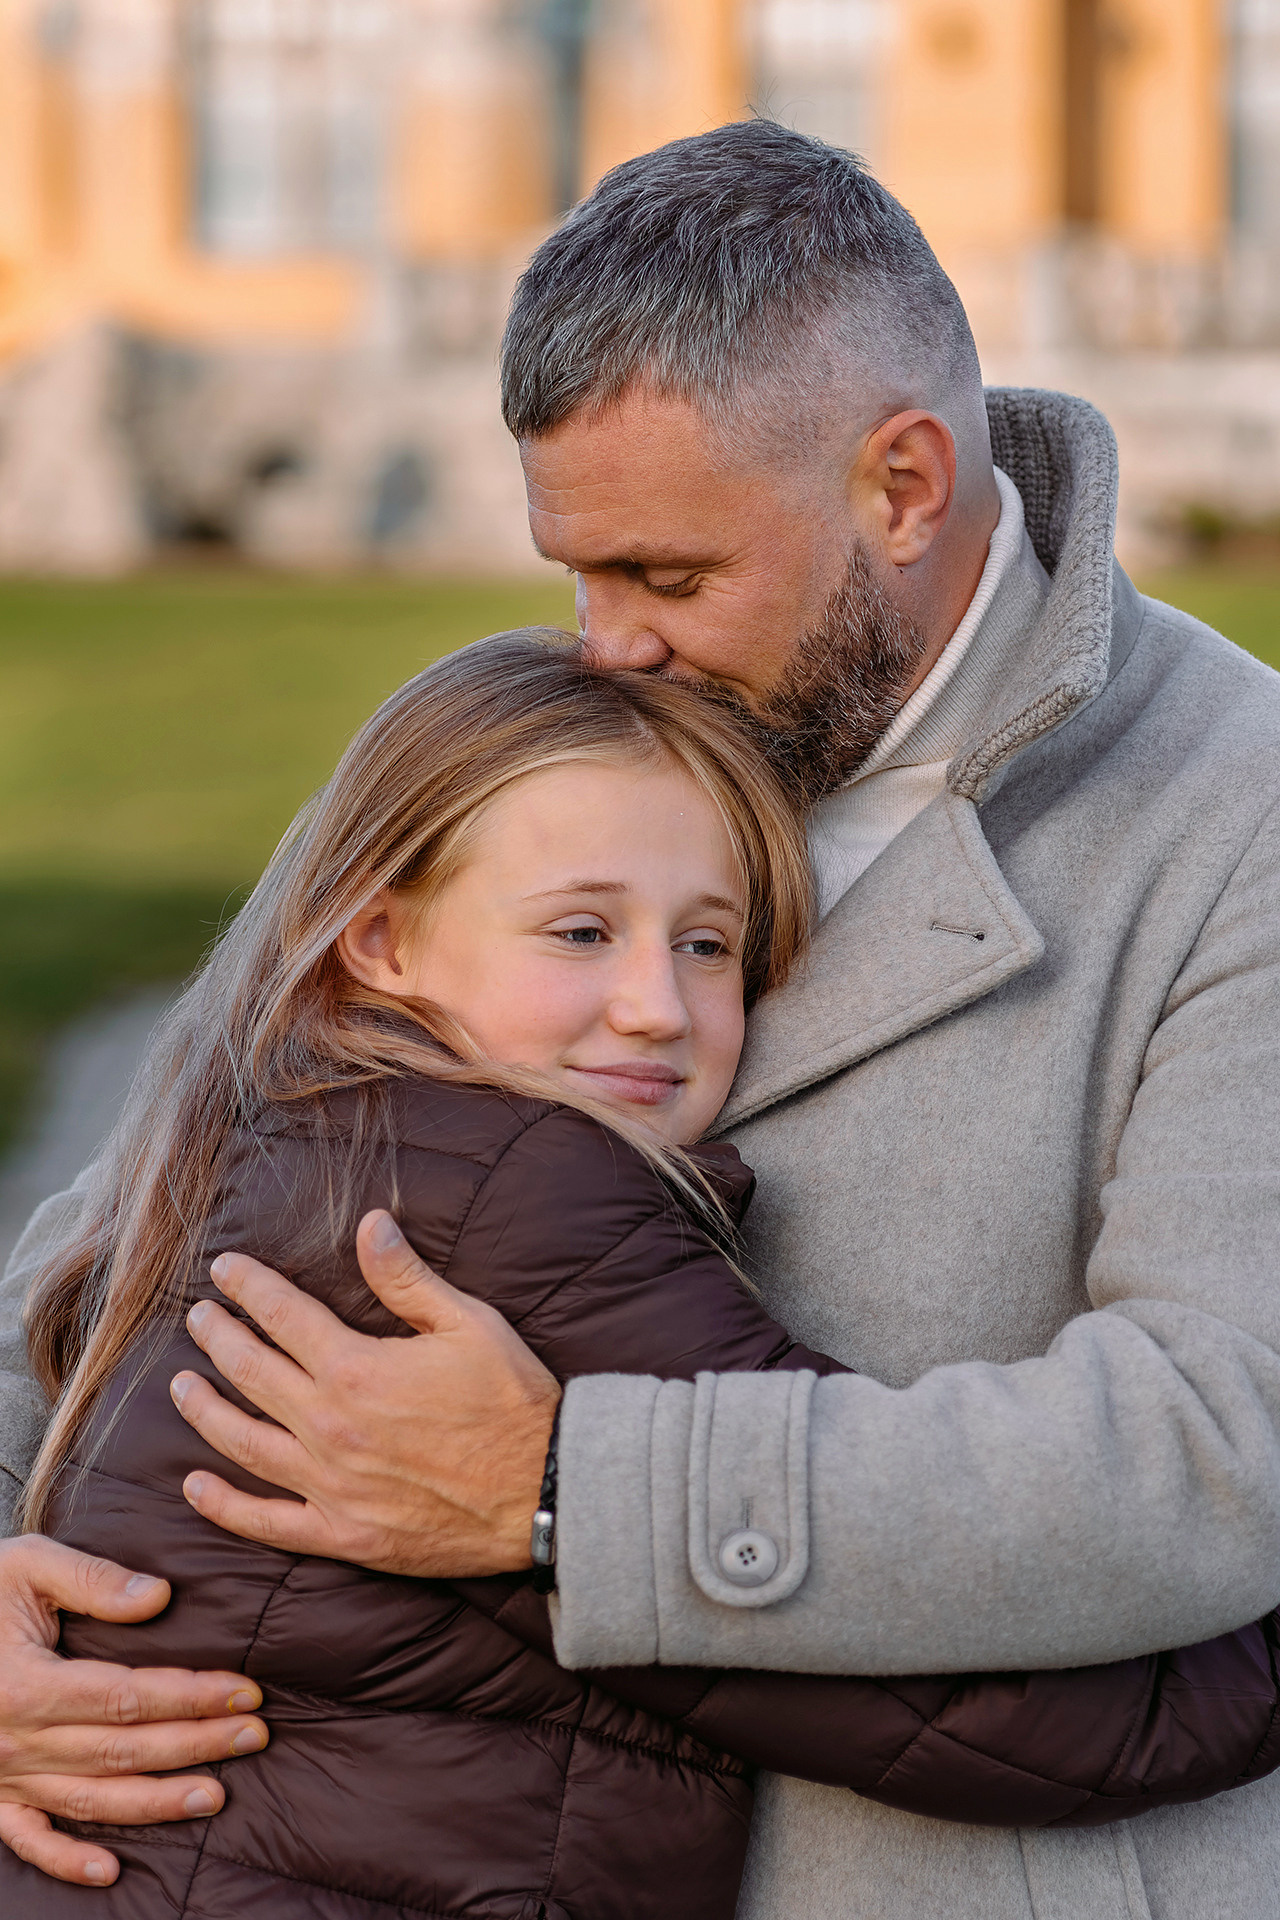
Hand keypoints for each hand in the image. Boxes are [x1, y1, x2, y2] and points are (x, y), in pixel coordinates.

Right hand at [0, 1535, 266, 1886]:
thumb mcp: (29, 1565)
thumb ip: (94, 1579)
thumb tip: (158, 1597)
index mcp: (27, 1685)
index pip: (126, 1698)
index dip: (190, 1696)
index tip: (245, 1691)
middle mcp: (16, 1741)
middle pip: (122, 1751)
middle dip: (196, 1743)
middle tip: (255, 1734)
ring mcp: (2, 1776)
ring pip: (91, 1799)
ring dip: (156, 1802)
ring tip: (217, 1794)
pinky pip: (28, 1840)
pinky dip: (65, 1861)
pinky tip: (109, 1870)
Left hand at [171, 1210, 560, 1577]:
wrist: (546, 1493)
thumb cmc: (513, 1402)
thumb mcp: (468, 1323)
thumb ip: (408, 1278)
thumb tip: (369, 1224)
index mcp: (358, 1368)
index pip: (283, 1316)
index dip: (249, 1288)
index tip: (223, 1270)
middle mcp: (330, 1426)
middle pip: (252, 1373)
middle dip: (218, 1338)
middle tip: (198, 1317)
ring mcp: (330, 1485)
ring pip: (243, 1443)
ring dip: (204, 1410)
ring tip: (181, 1387)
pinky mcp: (343, 1533)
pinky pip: (266, 1522)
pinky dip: (225, 1505)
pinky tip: (197, 1485)